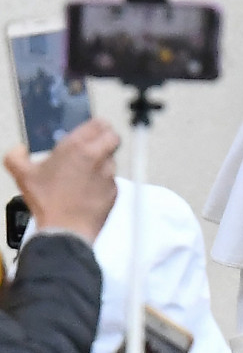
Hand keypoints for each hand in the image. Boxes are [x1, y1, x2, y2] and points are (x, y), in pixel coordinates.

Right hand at [4, 118, 119, 241]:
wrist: (65, 229)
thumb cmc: (48, 202)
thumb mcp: (23, 175)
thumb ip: (16, 156)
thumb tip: (20, 150)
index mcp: (76, 147)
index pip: (99, 123)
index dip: (96, 126)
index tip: (91, 130)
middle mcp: (96, 157)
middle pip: (113, 137)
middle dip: (105, 139)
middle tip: (94, 146)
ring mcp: (108, 174)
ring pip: (112, 159)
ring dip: (102, 162)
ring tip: (85, 172)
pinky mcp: (114, 190)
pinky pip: (112, 180)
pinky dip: (103, 181)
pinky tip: (88, 189)